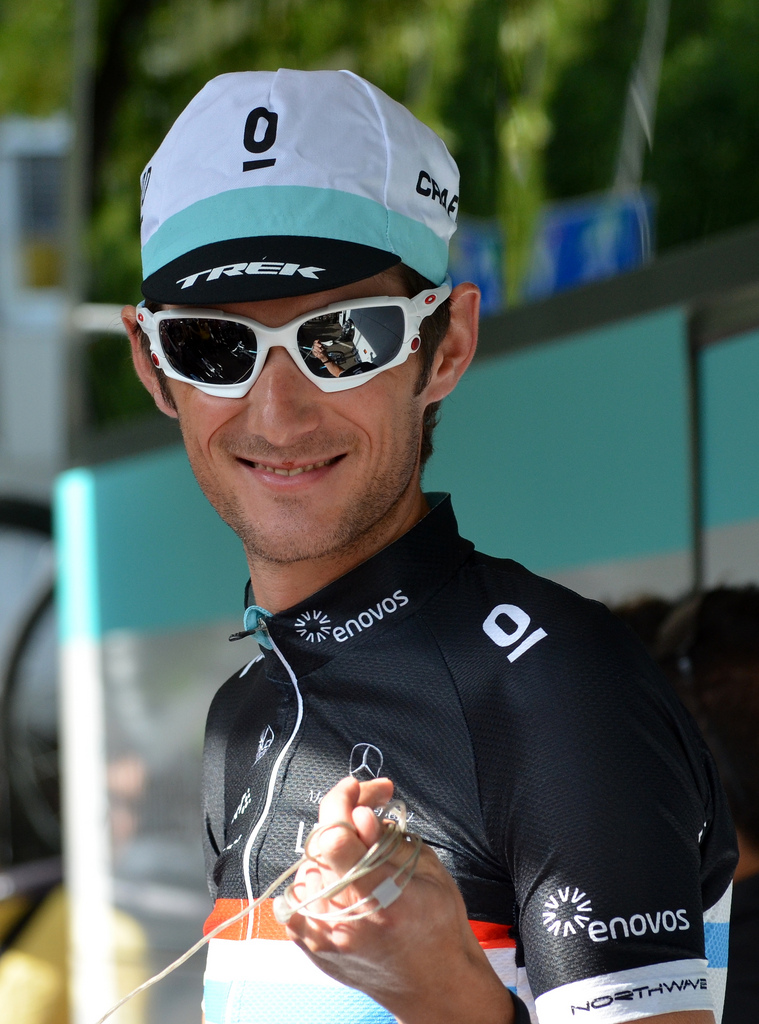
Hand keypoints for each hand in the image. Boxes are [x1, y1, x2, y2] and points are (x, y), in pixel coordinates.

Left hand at [284, 776, 513, 1023]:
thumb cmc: (439, 926)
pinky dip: (315, 878)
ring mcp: (322, 935)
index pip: (335, 835)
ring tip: (362, 858)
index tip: (358, 790)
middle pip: (320, 843)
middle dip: (343, 818)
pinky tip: (339, 879)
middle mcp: (344, 918)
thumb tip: (358, 814)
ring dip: (332, 850)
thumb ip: (389, 840)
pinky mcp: (311, 945)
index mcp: (379, 897)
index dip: (344, 801)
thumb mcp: (430, 870)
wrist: (433, 985)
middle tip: (370, 815)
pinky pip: (296, 895)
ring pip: (308, 864)